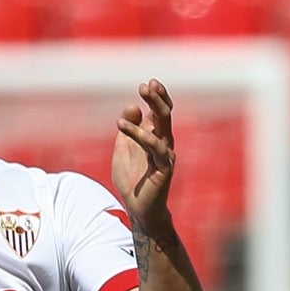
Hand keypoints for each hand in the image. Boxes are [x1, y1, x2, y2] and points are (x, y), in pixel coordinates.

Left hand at [112, 79, 175, 232]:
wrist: (138, 207)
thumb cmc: (133, 178)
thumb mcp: (123, 149)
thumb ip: (128, 129)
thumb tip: (132, 107)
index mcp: (155, 137)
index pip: (161, 113)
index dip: (158, 98)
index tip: (149, 83)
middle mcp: (164, 143)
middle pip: (165, 116)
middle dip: (157, 99)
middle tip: (146, 85)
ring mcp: (166, 155)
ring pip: (164, 128)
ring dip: (153, 111)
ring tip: (138, 98)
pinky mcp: (164, 168)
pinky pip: (156, 148)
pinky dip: (141, 135)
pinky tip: (123, 126)